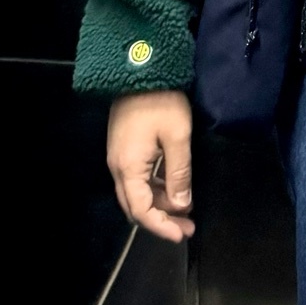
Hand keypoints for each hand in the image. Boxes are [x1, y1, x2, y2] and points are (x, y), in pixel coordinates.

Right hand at [106, 89, 194, 243]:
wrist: (139, 69)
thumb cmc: (160, 101)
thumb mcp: (177, 136)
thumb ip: (179, 173)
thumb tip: (181, 205)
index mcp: (128, 168)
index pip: (141, 211)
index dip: (161, 227)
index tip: (182, 235)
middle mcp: (118, 168)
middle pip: (136, 206)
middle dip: (161, 220)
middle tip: (187, 227)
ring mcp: (119, 158)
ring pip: (137, 193)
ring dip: (159, 204)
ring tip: (186, 209)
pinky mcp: (124, 149)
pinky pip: (138, 179)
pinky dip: (155, 188)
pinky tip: (174, 188)